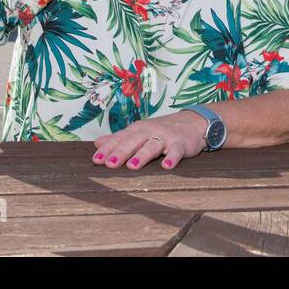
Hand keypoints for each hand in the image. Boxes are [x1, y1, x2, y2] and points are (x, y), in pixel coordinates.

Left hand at [91, 110, 208, 171]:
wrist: (193, 122)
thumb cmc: (161, 130)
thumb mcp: (139, 132)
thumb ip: (119, 139)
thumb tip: (97, 143)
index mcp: (137, 130)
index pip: (119, 139)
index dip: (107, 149)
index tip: (95, 160)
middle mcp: (149, 132)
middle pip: (133, 142)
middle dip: (120, 152)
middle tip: (109, 164)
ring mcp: (165, 137)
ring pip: (152, 146)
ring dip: (142, 155)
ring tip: (132, 166)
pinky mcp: (181, 144)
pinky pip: (176, 151)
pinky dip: (172, 158)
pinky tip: (167, 166)